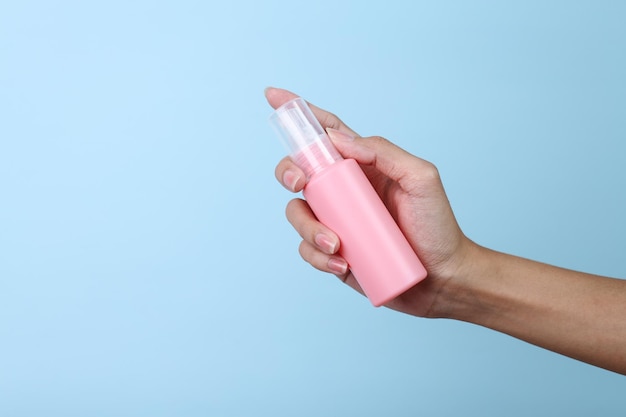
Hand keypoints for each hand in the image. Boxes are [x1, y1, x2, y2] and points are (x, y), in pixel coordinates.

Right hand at [266, 87, 473, 315]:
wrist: (442, 277)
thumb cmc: (436, 225)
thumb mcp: (420, 178)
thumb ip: (383, 151)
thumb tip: (338, 140)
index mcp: (362, 166)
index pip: (326, 133)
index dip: (300, 114)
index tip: (273, 96)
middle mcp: (343, 190)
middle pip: (298, 171)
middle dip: (287, 171)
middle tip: (299, 182)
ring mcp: (336, 221)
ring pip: (298, 214)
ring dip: (309, 228)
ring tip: (338, 245)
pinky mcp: (333, 252)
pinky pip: (308, 249)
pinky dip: (318, 256)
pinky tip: (343, 263)